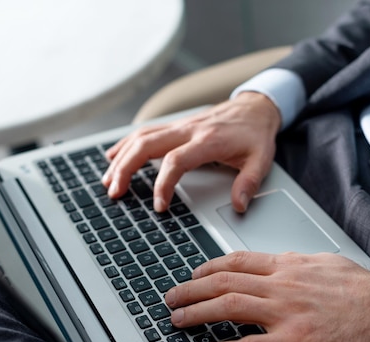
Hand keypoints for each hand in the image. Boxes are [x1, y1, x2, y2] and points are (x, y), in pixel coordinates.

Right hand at [102, 92, 280, 212]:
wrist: (256, 107)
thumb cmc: (255, 134)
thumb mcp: (261, 160)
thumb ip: (249, 183)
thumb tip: (239, 205)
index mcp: (208, 140)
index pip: (176, 161)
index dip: (163, 184)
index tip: (159, 206)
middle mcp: (189, 130)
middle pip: (147, 145)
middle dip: (126, 169)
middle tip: (115, 192)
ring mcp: (179, 125)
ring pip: (141, 137)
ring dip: (121, 158)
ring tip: (108, 180)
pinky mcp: (175, 125)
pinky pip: (145, 132)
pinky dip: (126, 144)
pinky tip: (113, 156)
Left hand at [164, 251, 369, 341]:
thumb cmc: (362, 289)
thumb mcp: (325, 263)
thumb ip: (296, 263)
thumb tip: (279, 263)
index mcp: (287, 265)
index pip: (237, 261)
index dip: (208, 268)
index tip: (193, 274)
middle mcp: (280, 285)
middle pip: (223, 282)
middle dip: (190, 289)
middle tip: (171, 297)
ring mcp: (285, 312)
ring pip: (229, 307)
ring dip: (197, 313)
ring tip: (177, 319)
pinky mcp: (294, 341)